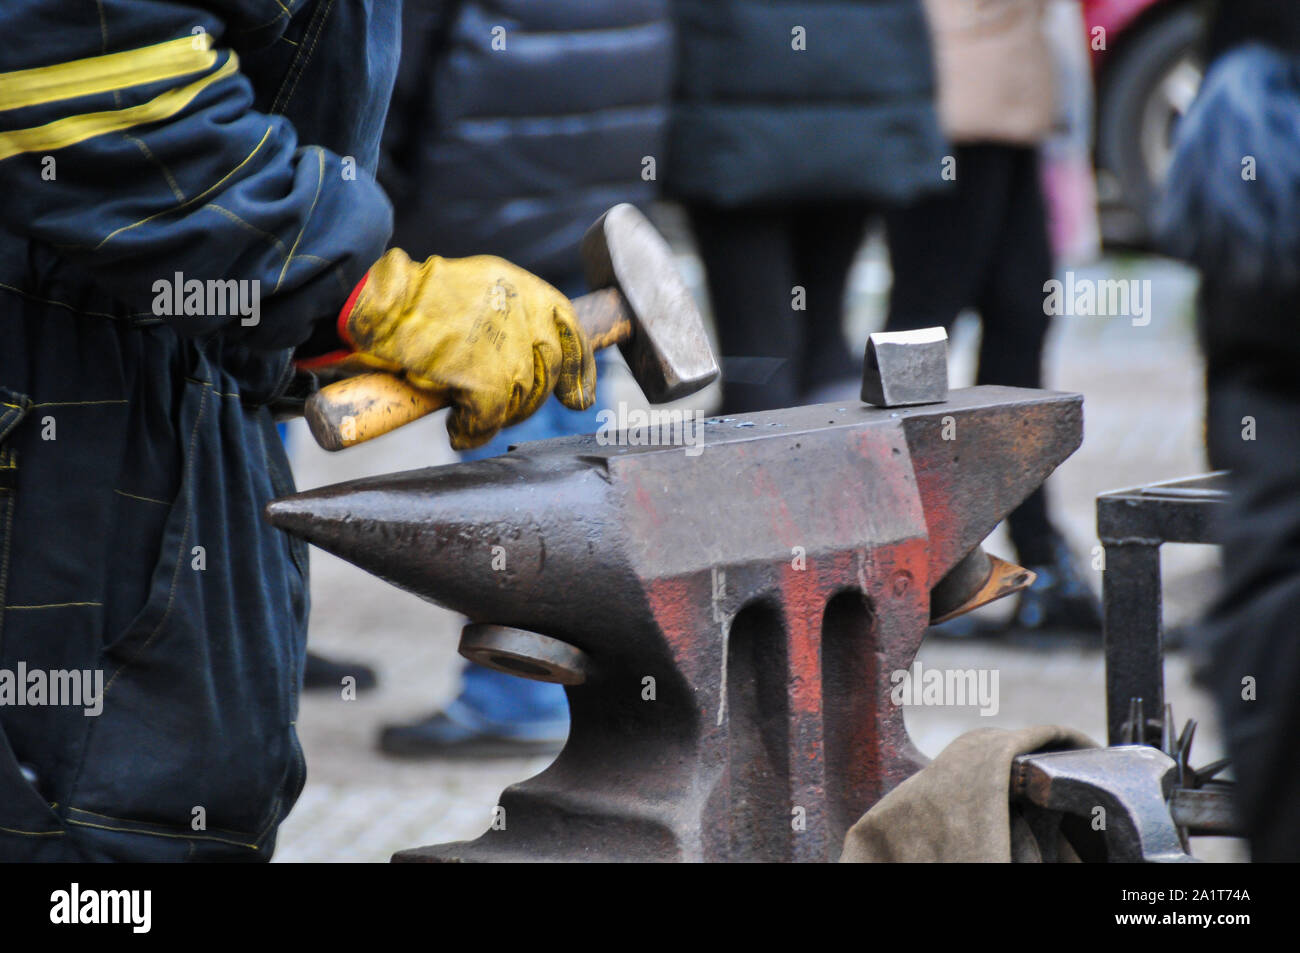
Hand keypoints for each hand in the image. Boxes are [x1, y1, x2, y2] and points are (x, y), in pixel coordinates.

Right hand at [338, 249, 595, 448]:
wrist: (379, 300)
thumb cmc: (413, 296)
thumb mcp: (476, 287)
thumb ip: (508, 315)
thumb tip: (535, 356)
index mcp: (524, 289)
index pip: (571, 332)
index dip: (577, 370)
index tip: (576, 397)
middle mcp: (526, 316)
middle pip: (546, 373)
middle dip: (526, 397)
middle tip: (498, 407)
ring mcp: (509, 350)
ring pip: (521, 399)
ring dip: (498, 415)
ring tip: (471, 416)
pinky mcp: (485, 381)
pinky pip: (490, 419)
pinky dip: (473, 431)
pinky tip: (459, 431)